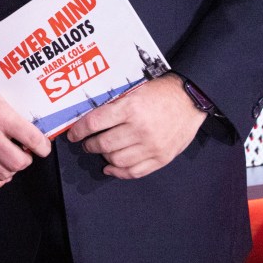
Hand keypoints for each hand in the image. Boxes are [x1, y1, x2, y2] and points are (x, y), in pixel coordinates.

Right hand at [0, 85, 50, 187]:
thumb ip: (14, 115)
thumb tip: (33, 132)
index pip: (30, 138)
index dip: (43, 146)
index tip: (44, 147)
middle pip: (18, 162)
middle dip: (27, 159)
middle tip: (25, 152)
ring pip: (4, 173)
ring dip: (12, 169)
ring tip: (12, 159)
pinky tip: (0, 169)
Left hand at [66, 73, 205, 178]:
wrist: (189, 100)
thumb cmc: (160, 91)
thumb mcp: (134, 90)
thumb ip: (115, 104)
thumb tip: (92, 117)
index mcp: (130, 108)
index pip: (95, 122)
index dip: (79, 130)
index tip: (72, 134)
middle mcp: (139, 129)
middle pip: (103, 144)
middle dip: (89, 144)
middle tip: (85, 142)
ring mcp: (151, 147)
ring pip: (116, 160)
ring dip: (103, 157)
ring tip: (100, 151)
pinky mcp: (161, 159)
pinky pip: (135, 171)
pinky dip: (119, 172)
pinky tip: (110, 167)